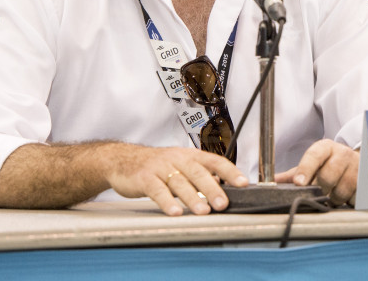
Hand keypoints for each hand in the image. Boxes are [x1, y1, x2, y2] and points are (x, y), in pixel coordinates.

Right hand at [106, 145, 247, 215]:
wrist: (123, 160)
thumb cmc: (157, 165)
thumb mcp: (181, 166)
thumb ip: (201, 176)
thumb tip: (223, 188)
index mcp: (190, 155)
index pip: (214, 161)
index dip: (230, 172)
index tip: (243, 183)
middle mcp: (178, 158)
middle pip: (198, 172)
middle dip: (212, 189)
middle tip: (223, 204)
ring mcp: (160, 167)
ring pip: (180, 182)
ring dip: (192, 198)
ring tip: (203, 212)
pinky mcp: (145, 178)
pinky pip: (157, 190)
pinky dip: (167, 202)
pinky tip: (175, 212)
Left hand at [274, 139, 358, 205]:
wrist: (356, 161)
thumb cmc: (330, 164)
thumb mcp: (313, 164)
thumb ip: (293, 174)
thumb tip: (272, 182)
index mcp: (325, 148)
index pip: (313, 156)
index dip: (305, 169)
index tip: (299, 183)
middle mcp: (342, 154)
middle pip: (327, 177)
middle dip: (320, 189)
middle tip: (319, 192)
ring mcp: (357, 167)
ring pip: (341, 191)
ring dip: (334, 199)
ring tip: (333, 194)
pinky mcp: (367, 181)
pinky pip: (354, 198)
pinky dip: (348, 202)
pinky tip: (346, 196)